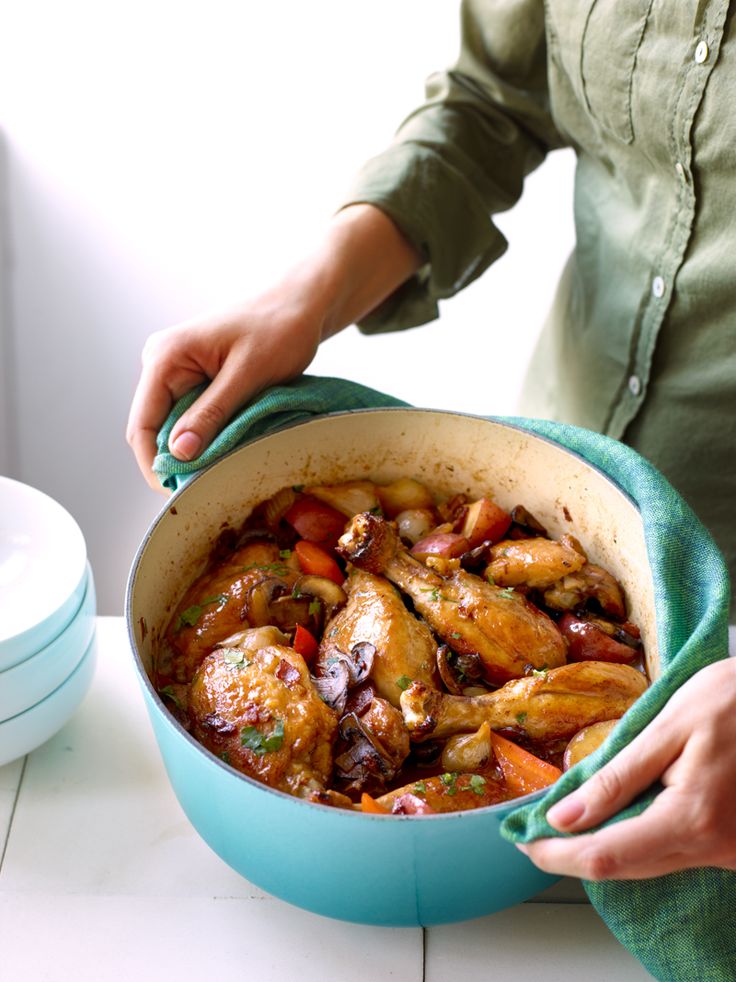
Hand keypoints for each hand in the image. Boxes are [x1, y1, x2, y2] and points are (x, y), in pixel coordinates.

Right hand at [126, 287, 323, 491]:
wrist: (299, 304)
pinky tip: (226, 446)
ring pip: (172, 425)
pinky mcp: (193, 376)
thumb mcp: (248, 375)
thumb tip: (179, 453)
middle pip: (154, 428)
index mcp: (165, 356)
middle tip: (206, 487)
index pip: (142, 424)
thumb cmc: (279, 329)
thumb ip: (212, 413)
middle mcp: (161, 361)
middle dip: (176, 459)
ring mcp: (175, 369)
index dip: (155, 464)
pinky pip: (189, 415)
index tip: (180, 493)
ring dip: (193, 448)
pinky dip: (205, 434)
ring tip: (220, 467)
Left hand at [517, 657, 735, 879]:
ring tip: (565, 822)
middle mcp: (713, 849)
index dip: (557, 855)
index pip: (605, 857)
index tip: (523, 842)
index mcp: (691, 819)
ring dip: (604, 848)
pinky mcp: (732, 846)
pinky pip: (674, 852)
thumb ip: (615, 778)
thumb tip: (562, 818)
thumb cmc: (731, 701)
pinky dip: (638, 839)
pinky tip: (615, 817)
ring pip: (649, 863)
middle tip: (533, 833)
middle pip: (624, 869)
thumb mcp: (666, 728)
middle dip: (573, 855)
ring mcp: (727, 853)